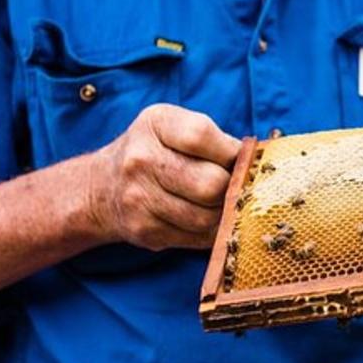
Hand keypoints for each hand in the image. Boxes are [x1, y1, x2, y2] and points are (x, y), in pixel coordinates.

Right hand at [87, 104, 241, 249]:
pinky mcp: (144, 231)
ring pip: (208, 217)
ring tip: (221, 203)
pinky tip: (205, 219)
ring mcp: (139, 198)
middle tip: (231, 185)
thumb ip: (216, 141)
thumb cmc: (158, 151)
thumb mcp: (177, 128)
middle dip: (230, 187)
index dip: (231, 152)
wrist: (103, 188)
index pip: (202, 136)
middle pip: (211, 184)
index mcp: (155, 123)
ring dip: (224, 213)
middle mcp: (140, 159)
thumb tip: (260, 165)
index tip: (238, 159)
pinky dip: (211, 232)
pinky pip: (197, 238)